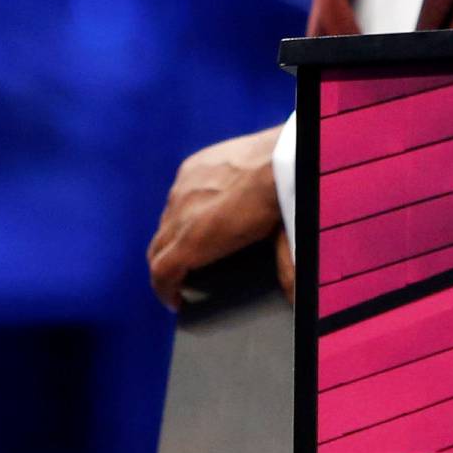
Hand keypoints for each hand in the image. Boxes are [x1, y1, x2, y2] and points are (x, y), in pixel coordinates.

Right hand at [147, 126, 283, 309]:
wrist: (284, 151)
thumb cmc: (282, 195)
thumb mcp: (282, 240)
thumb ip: (284, 272)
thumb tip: (295, 299)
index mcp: (197, 237)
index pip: (161, 271)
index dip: (163, 291)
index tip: (175, 302)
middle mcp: (181, 211)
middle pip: (157, 249)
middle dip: (166, 269)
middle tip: (181, 281)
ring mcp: (183, 187)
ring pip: (166, 221)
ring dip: (174, 237)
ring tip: (195, 246)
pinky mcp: (191, 166)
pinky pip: (177, 195)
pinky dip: (183, 210)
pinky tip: (204, 211)